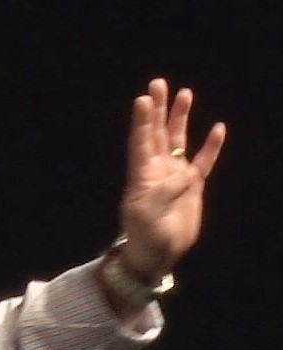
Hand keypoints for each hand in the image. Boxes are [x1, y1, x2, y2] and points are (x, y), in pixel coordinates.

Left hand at [119, 78, 225, 278]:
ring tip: (184, 94)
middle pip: (157, 134)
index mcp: (141, 177)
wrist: (156, 257)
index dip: (141, 121)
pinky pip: (203, 161)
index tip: (143, 99)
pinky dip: (210, 146)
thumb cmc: (145, 237)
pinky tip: (218, 128)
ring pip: (178, 142)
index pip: (140, 143)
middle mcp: (157, 172)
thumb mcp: (149, 215)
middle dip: (157, 110)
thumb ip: (167, 191)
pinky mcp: (192, 187)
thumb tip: (186, 175)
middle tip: (157, 84)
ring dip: (179, 119)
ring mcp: (174, 177)